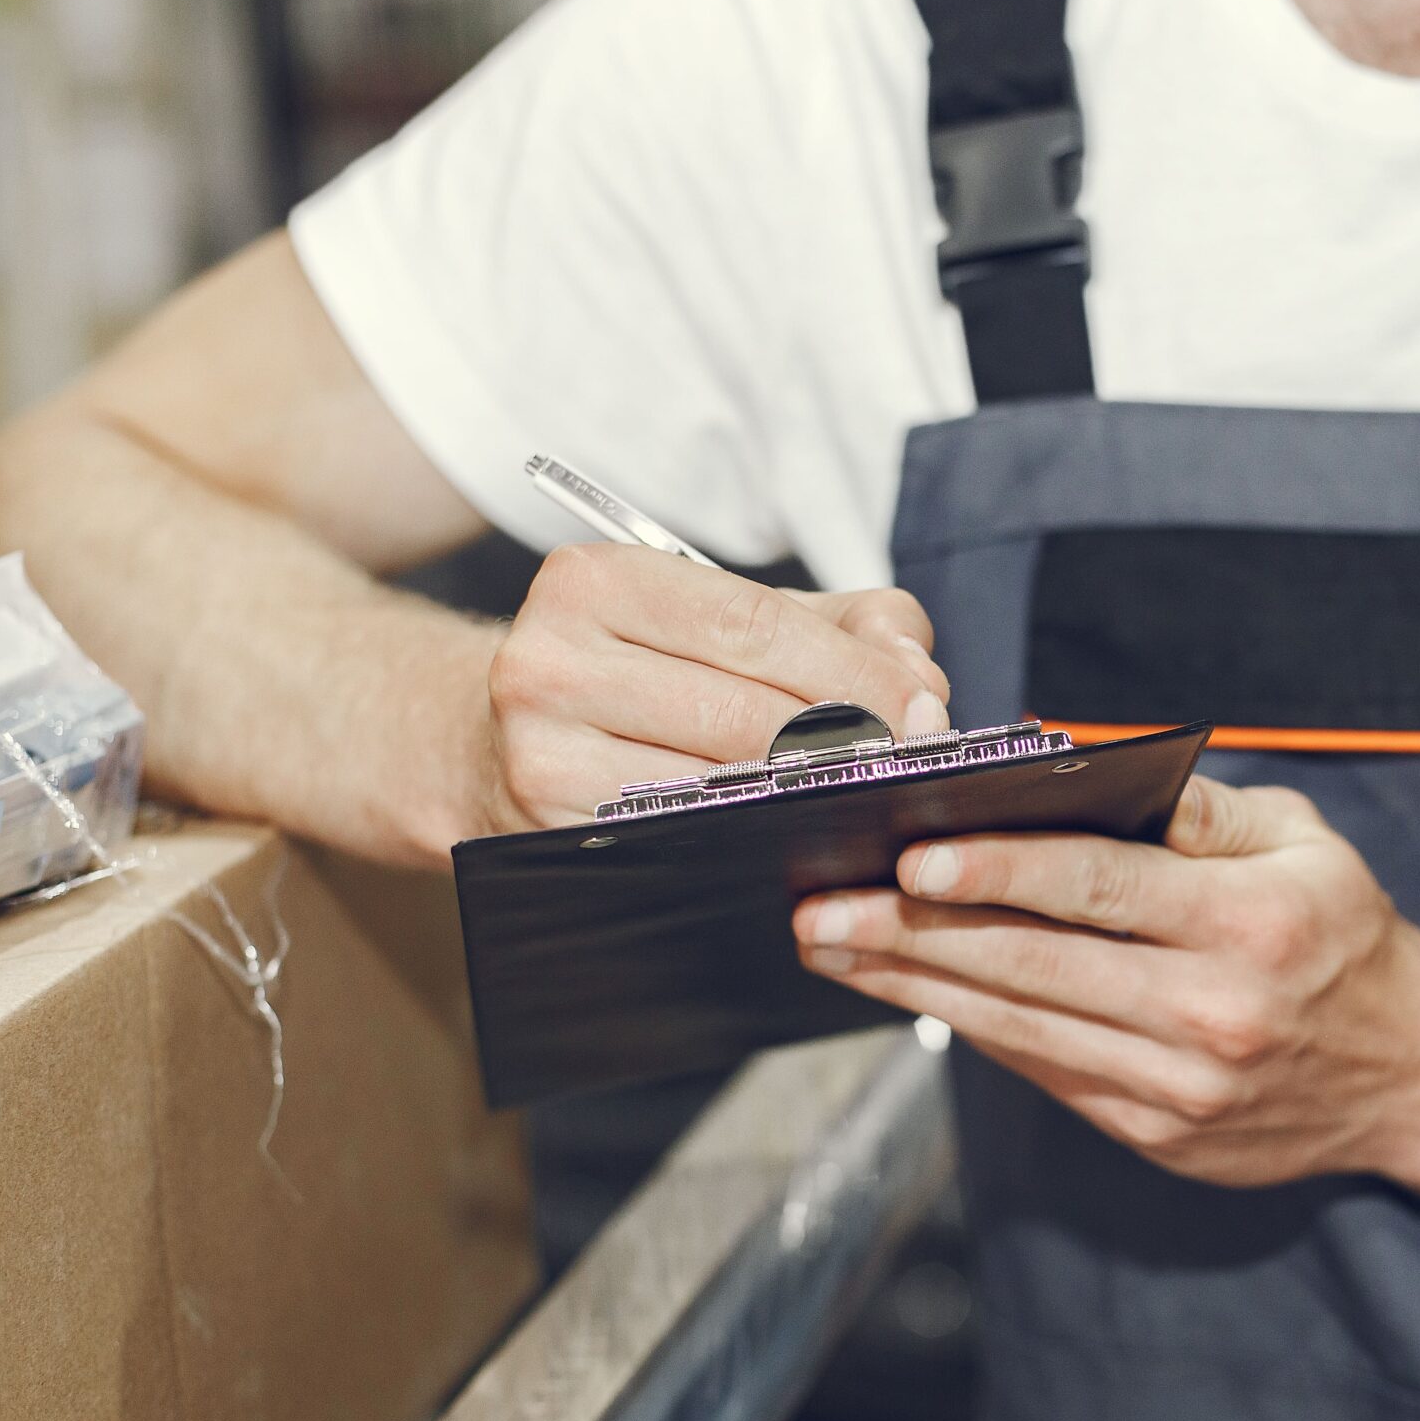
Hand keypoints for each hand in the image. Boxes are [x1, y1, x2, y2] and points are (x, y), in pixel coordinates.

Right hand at [477, 544, 951, 832]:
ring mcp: (539, 754)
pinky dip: (755, 839)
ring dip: (809, 799)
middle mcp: (549, 660)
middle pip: (742, 713)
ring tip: (867, 797)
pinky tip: (798, 834)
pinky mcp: (548, 831)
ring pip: (719, 788)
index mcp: (595, 580)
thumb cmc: (648, 667)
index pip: (753, 624)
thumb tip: (919, 679)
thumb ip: (846, 623)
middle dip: (846, 742)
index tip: (925, 711)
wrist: (494, 740)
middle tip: (912, 763)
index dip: (854, 672)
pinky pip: (684, 840)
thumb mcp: (734, 616)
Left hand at [791, 778, 1419, 1187]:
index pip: (1100, 888)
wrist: (1409, 1073)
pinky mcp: (1156, 1132)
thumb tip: (1072, 765)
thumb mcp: (1297, 839)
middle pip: (1037, 967)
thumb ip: (1190, 809)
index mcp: (1251, 921)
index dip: (1000, 871)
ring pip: (1022, 1028)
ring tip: (835, 946)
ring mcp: (1181, 1086)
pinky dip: (970, 1029)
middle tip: (822, 907)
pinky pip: (1044, 1071)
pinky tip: (909, 991)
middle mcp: (1213, 1010)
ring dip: (915, 987)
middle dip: (914, 935)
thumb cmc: (1340, 930)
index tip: (912, 853)